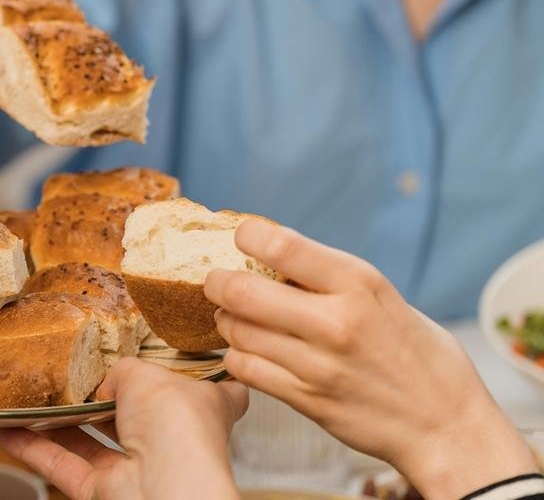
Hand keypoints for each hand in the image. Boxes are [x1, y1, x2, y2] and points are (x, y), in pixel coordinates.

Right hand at [0, 358, 247, 499]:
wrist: (165, 492)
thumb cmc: (177, 429)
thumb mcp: (146, 374)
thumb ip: (120, 370)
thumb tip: (104, 384)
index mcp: (202, 407)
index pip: (212, 390)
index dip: (192, 373)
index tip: (172, 356)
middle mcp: (171, 439)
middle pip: (136, 413)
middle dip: (102, 394)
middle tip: (70, 370)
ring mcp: (137, 467)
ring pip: (90, 440)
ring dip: (56, 420)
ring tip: (28, 395)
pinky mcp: (104, 491)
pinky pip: (62, 466)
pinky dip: (32, 448)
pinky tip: (5, 429)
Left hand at [205, 220, 537, 499]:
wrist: (446, 426)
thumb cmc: (415, 353)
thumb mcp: (383, 297)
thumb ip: (329, 276)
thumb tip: (271, 252)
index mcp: (359, 284)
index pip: (281, 245)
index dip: (248, 235)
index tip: (244, 238)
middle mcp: (336, 322)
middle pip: (241, 291)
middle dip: (217, 282)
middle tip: (217, 281)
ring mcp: (318, 365)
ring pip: (236, 330)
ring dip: (226, 320)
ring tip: (236, 318)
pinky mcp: (306, 400)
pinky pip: (244, 367)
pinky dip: (238, 355)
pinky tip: (250, 350)